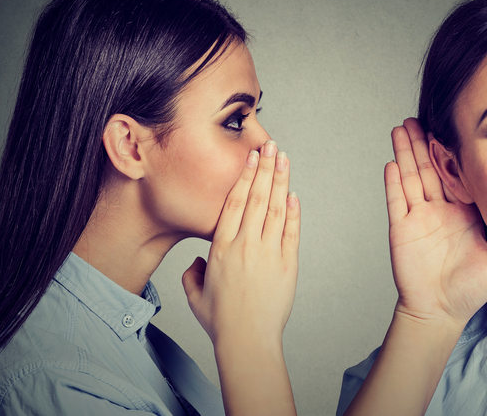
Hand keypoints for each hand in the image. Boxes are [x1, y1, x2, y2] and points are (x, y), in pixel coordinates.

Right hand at [182, 139, 299, 346]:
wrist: (247, 340)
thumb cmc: (221, 321)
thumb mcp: (195, 295)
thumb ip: (192, 274)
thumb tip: (197, 263)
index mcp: (221, 247)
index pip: (234, 202)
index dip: (244, 176)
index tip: (250, 157)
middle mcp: (245, 245)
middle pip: (256, 197)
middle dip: (264, 168)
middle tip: (270, 146)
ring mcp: (268, 253)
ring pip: (275, 208)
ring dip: (280, 181)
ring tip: (284, 159)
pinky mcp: (288, 265)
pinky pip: (291, 232)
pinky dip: (293, 211)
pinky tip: (293, 194)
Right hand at [386, 118, 486, 330]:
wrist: (440, 311)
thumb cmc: (468, 290)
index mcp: (462, 213)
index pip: (457, 175)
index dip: (453, 153)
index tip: (453, 128)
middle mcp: (439, 211)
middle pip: (429, 169)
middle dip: (422, 143)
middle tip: (418, 116)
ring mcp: (419, 218)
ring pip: (410, 178)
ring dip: (405, 153)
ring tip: (400, 128)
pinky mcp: (402, 230)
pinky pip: (397, 202)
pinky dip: (393, 183)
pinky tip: (391, 163)